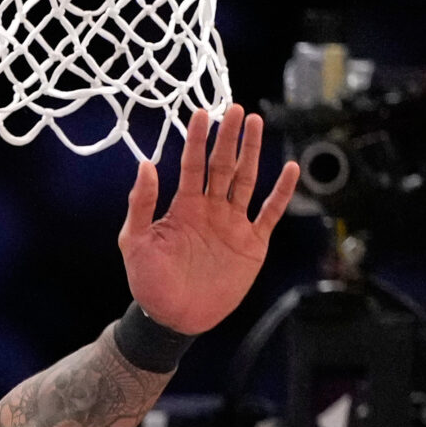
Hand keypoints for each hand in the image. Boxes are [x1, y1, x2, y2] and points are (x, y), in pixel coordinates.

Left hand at [117, 105, 298, 335]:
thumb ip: (140, 205)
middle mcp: (209, 209)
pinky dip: (281, 192)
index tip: (202, 112)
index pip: (192, 165)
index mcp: (182, 207)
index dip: (197, 139)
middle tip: (237, 109)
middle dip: (229, 138)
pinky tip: (290, 169)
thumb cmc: (149, 282)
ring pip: (246, 180)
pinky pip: (270, 212)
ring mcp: (232, 224)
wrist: (173, 317)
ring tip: (256, 124)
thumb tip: (145, 165)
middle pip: (223, 165)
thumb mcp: (135, 243)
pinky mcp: (253, 243)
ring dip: (252, 153)